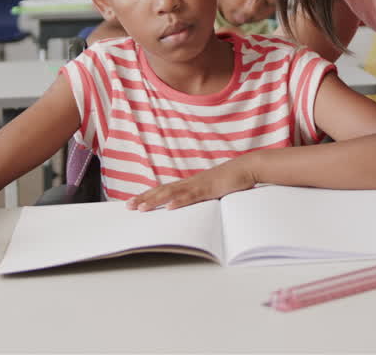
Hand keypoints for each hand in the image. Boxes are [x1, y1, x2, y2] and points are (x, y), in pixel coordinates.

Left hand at [125, 158, 256, 211]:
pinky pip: (191, 196)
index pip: (165, 189)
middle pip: (163, 190)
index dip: (149, 195)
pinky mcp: (209, 188)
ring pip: (172, 193)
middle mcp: (190, 182)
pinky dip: (179, 201)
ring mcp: (199, 184)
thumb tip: (192, 206)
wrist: (247, 167)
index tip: (135, 201)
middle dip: (145, 198)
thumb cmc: (231, 179)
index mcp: (190, 183)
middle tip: (128, 206)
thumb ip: (201, 196)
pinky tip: (169, 207)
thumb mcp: (213, 189)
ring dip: (156, 200)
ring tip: (141, 208)